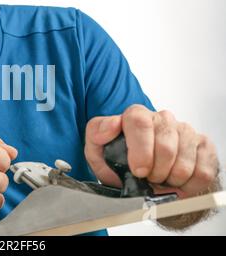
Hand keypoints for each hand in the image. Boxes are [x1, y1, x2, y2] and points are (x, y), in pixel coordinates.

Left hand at [85, 105, 218, 198]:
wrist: (142, 174)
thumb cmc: (119, 159)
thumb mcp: (97, 149)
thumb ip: (97, 134)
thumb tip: (111, 126)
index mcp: (136, 115)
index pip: (140, 122)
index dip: (141, 150)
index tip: (138, 170)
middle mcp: (162, 119)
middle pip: (165, 146)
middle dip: (154, 171)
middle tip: (147, 178)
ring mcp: (185, 131)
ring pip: (184, 163)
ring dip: (169, 180)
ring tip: (160, 179)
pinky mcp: (203, 146)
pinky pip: (202, 172)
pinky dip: (188, 185)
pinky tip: (176, 182)